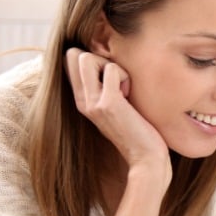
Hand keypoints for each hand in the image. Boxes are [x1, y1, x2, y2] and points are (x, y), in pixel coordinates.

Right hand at [64, 48, 170, 177]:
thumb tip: (110, 65)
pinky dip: (125, 75)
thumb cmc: (138, 132)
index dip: (92, 59)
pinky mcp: (108, 104)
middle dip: (98, 58)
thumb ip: (106, 89)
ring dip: (110, 65)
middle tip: (116, 80)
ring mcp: (93, 102)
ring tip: (123, 88)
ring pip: (86, 57)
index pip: (69, 61)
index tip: (110, 79)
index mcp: (81, 100)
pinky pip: (112, 69)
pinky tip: (130, 96)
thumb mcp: (115, 108)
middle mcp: (82, 100)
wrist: (146, 159)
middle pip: (73, 55)